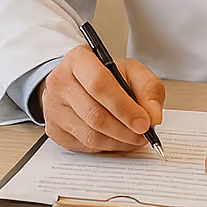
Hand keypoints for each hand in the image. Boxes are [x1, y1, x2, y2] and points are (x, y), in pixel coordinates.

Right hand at [40, 44, 164, 152]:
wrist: (80, 83)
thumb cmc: (107, 77)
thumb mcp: (132, 72)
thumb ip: (149, 89)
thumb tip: (153, 117)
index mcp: (78, 59)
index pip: (99, 84)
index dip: (124, 107)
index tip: (144, 122)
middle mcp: (60, 82)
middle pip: (95, 115)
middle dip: (125, 130)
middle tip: (144, 135)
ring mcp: (53, 108)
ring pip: (91, 135)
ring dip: (119, 142)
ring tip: (134, 138)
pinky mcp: (54, 130)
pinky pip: (85, 146)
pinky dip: (107, 147)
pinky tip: (118, 139)